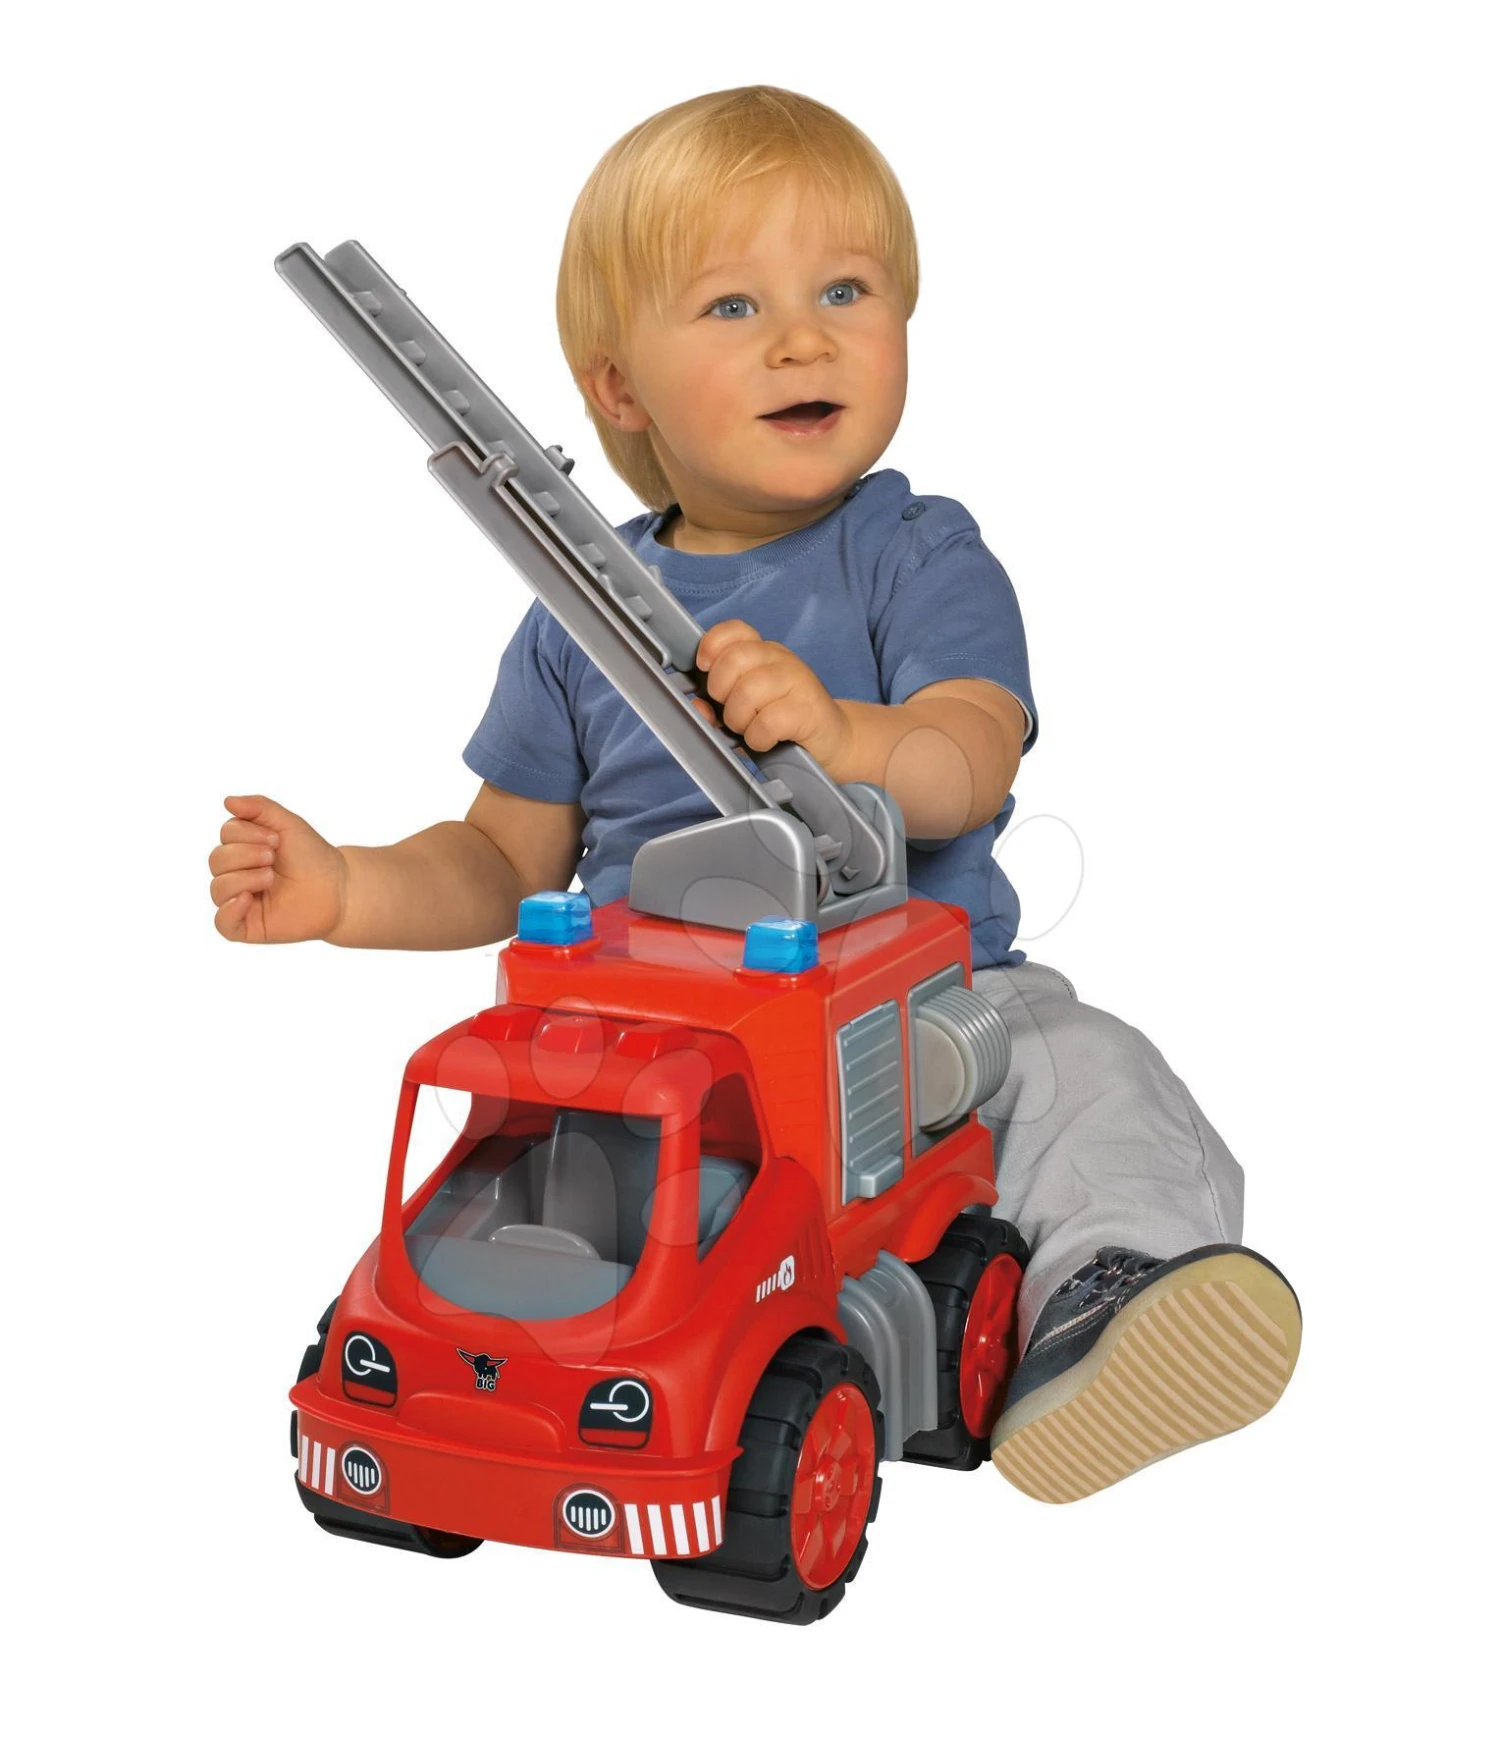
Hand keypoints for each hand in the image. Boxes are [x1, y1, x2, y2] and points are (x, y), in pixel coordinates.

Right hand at [209, 794, 347, 943]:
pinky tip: (247, 899)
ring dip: (245, 878)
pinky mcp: (248, 926)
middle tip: (273, 858)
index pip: (226, 835)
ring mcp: (240, 901)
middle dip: (245, 854)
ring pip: (217, 888)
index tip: (276, 840)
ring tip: (271, 877)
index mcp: (242, 849)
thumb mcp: (287, 823)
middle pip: (216, 860)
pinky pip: (222, 923)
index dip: (247, 833)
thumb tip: (227, 800)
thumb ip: (258, 807)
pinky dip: (229, 910)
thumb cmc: (312, 856)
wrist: (337, 888)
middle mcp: (236, 874)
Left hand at [693, 620, 850, 770]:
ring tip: (750, 729)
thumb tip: (697, 707)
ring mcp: (798, 681)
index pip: (735, 630)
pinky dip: (758, 737)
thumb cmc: (785, 723)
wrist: (834, 740)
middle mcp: (781, 660)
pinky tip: (765, 741)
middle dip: (721, 691)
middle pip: (735, 658)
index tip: (705, 670)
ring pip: (749, 690)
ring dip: (739, 719)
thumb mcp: (747, 710)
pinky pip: (769, 720)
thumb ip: (718, 707)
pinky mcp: (809, 709)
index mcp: (764, 653)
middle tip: (731, 712)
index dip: (712, 646)